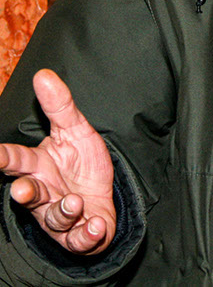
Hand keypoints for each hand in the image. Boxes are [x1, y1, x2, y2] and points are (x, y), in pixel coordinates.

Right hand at [0, 69, 115, 253]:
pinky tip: (94, 225)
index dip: (2, 157)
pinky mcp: (78, 234)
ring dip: (63, 210)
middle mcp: (42, 192)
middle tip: (21, 190)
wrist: (103, 195)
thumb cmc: (80, 162)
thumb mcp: (76, 130)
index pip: (14, 160)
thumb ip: (60, 106)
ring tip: (75, 202)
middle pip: (26, 193)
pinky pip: (78, 239)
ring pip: (53, 217)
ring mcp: (57, 216)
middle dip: (22, 193)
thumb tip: (43, 74)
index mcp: (37, 166)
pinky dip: (86, 234)